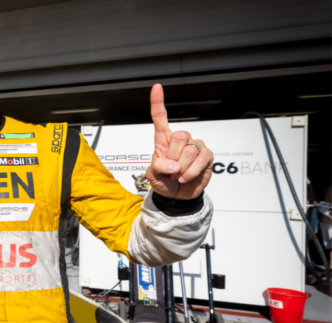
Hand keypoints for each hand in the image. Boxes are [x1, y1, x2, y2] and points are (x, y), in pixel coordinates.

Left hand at [145, 84, 213, 199]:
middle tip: (171, 169)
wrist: (178, 197)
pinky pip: (201, 160)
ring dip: (182, 169)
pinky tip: (186, 177)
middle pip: (179, 136)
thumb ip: (157, 168)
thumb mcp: (153, 177)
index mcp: (163, 141)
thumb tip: (174, 164)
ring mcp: (195, 146)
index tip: (157, 87)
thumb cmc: (164, 182)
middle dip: (173, 157)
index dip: (158, 103)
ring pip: (190, 150)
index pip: (160, 118)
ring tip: (178, 176)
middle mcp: (180, 140)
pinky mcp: (207, 156)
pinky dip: (191, 172)